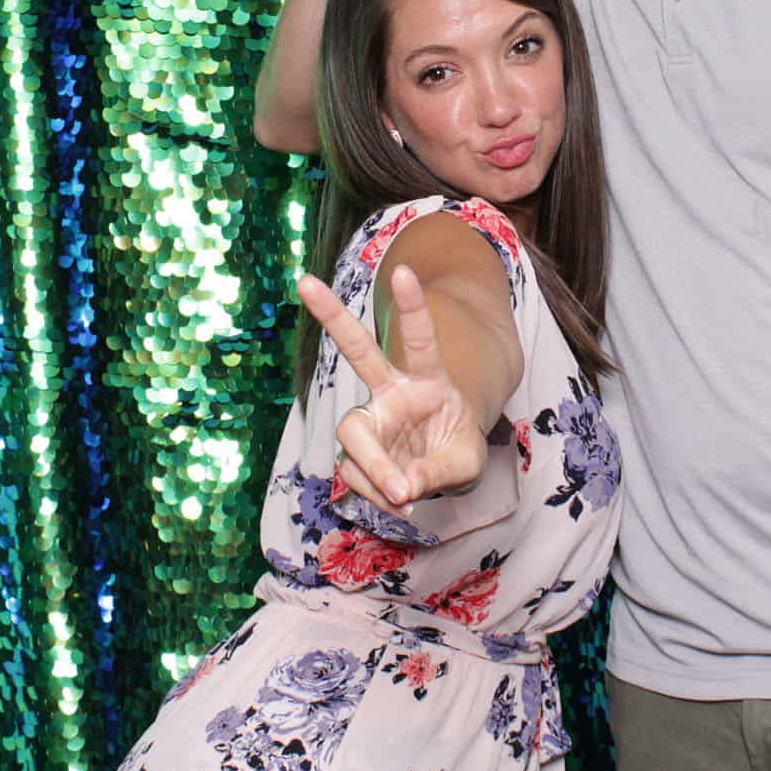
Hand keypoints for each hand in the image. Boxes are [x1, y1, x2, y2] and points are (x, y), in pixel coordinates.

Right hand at [297, 264, 487, 513]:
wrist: (443, 472)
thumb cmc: (457, 452)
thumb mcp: (465, 464)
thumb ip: (435, 471)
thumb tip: (398, 487)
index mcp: (427, 379)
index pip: (419, 338)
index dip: (411, 307)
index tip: (405, 271)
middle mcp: (392, 390)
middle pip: (358, 349)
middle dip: (331, 316)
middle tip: (304, 281)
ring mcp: (371, 418)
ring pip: (349, 430)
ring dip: (372, 467)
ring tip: (401, 494)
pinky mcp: (358, 448)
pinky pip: (354, 471)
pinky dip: (374, 490)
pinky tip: (396, 499)